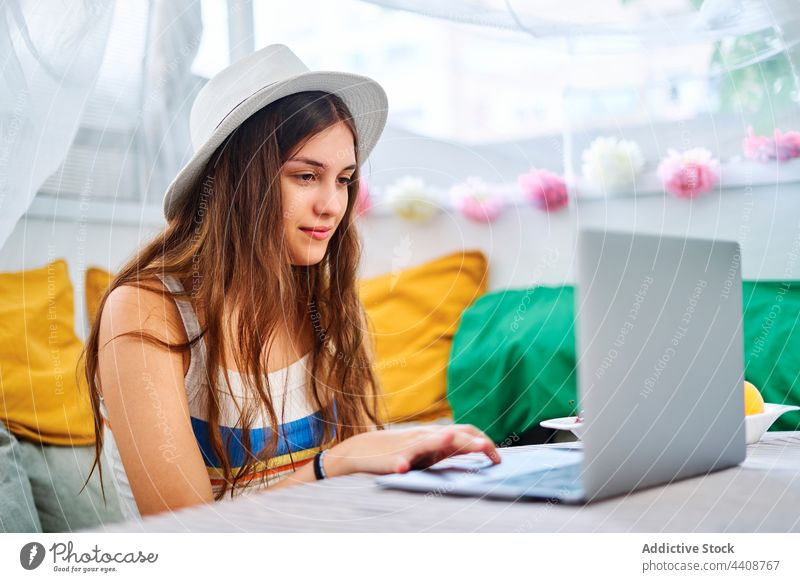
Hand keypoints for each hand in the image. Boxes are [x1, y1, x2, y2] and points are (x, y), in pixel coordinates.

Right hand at [323, 424, 500, 476]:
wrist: (366, 451)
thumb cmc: (403, 452)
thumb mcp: (430, 450)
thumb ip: (451, 449)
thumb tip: (479, 449)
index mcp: (438, 436)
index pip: (466, 432)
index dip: (484, 442)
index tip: (497, 458)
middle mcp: (427, 437)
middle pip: (453, 435)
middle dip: (470, 442)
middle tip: (489, 450)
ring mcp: (410, 447)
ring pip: (427, 441)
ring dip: (440, 440)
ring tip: (452, 440)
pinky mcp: (392, 458)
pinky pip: (397, 460)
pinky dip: (400, 464)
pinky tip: (402, 468)